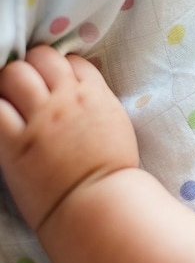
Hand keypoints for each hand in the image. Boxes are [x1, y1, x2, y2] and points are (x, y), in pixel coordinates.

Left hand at [0, 45, 137, 230]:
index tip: (59, 82)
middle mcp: (67, 100)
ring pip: (14, 74)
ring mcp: (40, 119)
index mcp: (96, 96)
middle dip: (33, 67)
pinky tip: (2, 117)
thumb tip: (80, 91)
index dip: (63, 68)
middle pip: (41, 58)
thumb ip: (97, 103)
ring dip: (10, 82)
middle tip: (31, 87)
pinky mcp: (16, 143)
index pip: (73, 61)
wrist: (100, 204)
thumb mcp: (116, 126)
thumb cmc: (113, 172)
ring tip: (12, 100)